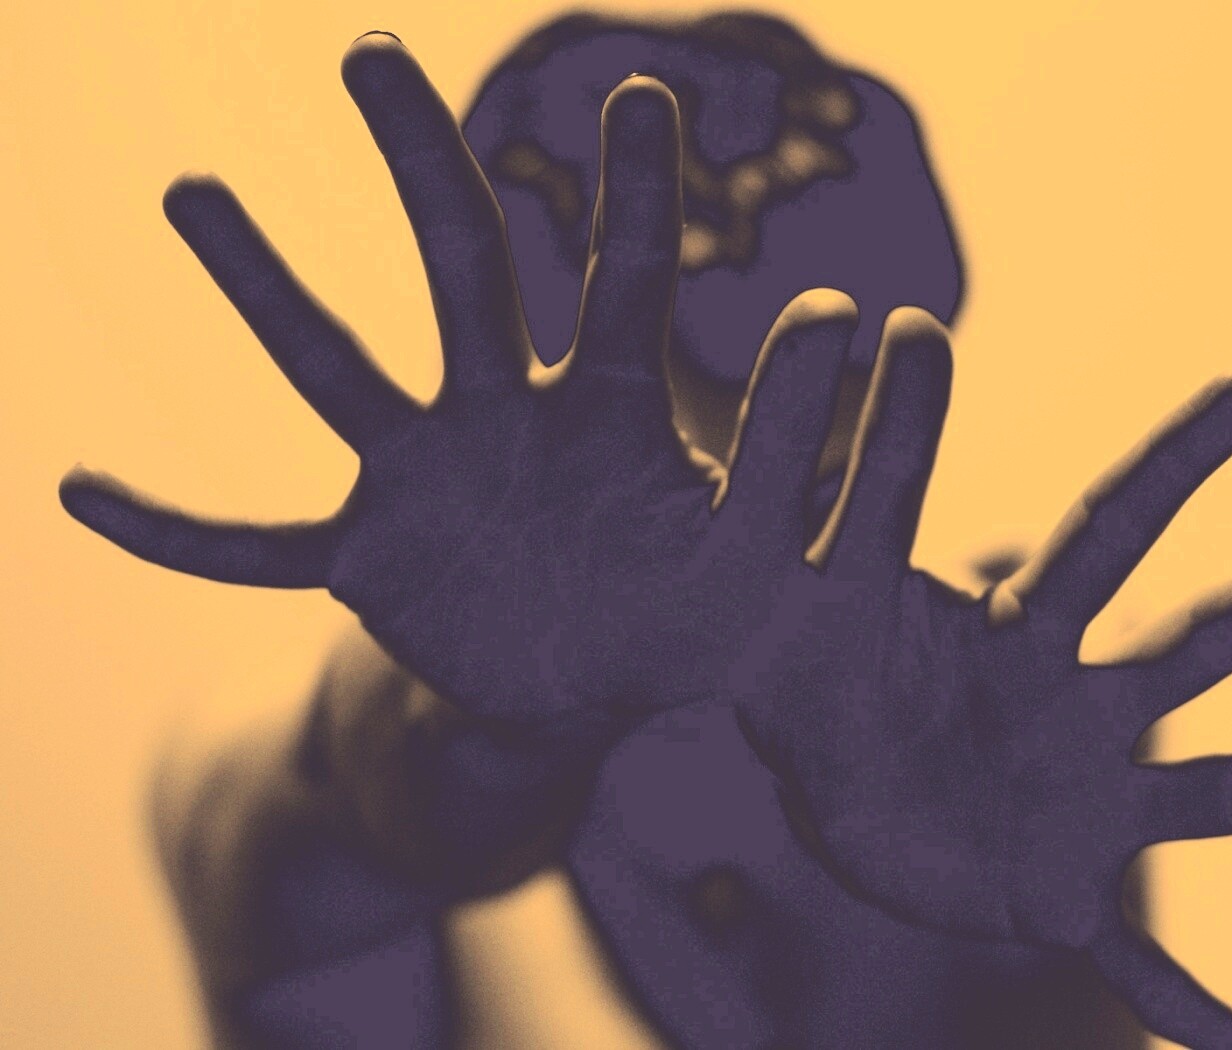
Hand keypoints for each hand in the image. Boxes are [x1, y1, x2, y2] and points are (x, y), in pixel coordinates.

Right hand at [59, 36, 860, 729]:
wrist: (596, 686)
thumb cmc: (691, 624)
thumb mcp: (761, 580)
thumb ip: (836, 548)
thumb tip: (991, 553)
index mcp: (615, 411)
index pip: (627, 283)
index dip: (633, 198)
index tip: (642, 92)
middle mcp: (509, 415)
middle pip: (460, 272)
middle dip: (423, 166)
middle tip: (376, 55)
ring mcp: (426, 478)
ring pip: (334, 367)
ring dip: (261, 288)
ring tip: (187, 195)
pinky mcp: (366, 560)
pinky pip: (249, 543)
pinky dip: (172, 528)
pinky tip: (77, 491)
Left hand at [728, 350, 1231, 1047]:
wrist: (814, 782)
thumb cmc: (812, 678)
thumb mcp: (817, 596)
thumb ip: (840, 507)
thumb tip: (866, 356)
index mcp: (1017, 634)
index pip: (1106, 534)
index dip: (1174, 460)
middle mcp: (1078, 709)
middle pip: (1208, 644)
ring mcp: (1088, 806)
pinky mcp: (1063, 899)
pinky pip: (1149, 967)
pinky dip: (1206, 1017)